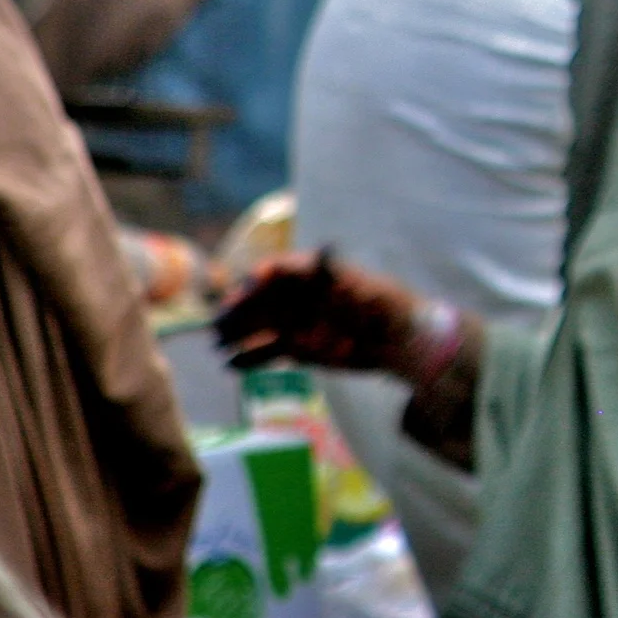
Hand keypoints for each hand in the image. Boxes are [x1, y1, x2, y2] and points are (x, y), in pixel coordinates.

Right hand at [211, 250, 419, 373]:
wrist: (399, 342)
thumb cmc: (383, 306)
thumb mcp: (360, 286)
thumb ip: (333, 273)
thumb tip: (319, 251)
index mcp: (311, 276)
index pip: (278, 272)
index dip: (260, 278)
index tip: (246, 288)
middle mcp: (299, 299)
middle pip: (261, 302)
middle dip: (239, 311)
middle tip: (219, 324)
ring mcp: (297, 325)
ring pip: (259, 328)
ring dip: (237, 335)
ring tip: (218, 345)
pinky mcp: (299, 350)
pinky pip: (268, 353)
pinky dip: (250, 359)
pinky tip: (231, 365)